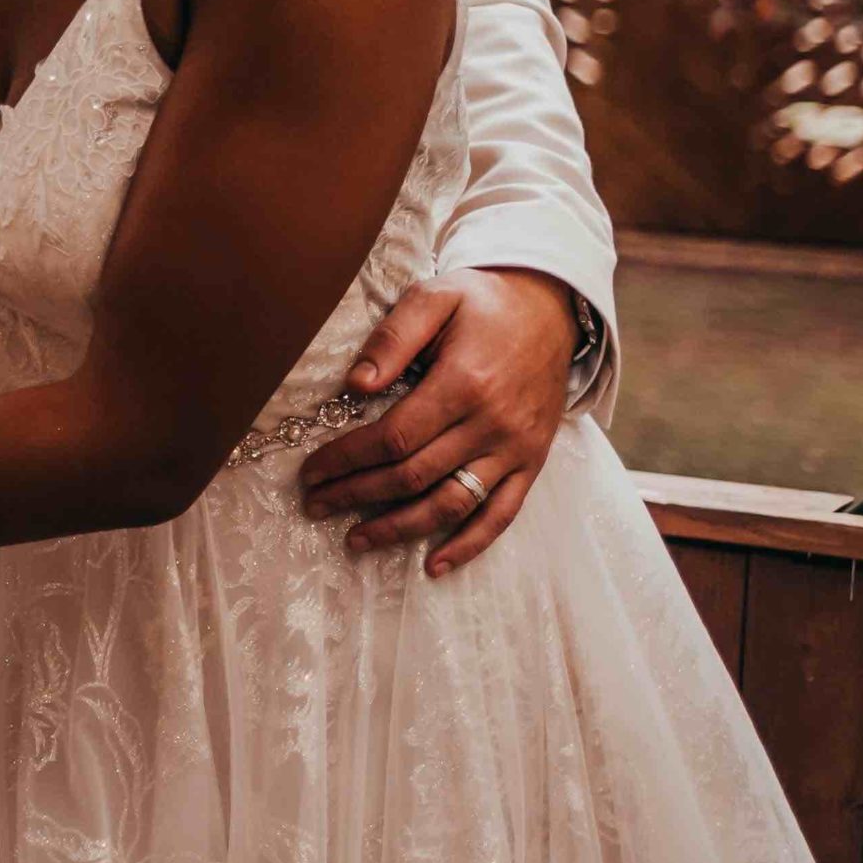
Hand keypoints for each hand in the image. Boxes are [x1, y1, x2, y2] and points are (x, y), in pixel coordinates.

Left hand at [298, 267, 581, 573]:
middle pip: (414, 475)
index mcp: (463, 383)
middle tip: (315, 505)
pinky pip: (501, 514)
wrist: (551, 308)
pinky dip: (468, 544)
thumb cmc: (484, 302)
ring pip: (451, 503)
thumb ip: (394, 337)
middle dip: (358, 495)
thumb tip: (354, 385)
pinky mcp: (531, 463)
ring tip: (356, 539)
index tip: (311, 471)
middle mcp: (492, 424)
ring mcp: (515, 449)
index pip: (393, 437)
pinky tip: (434, 564)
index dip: (347, 459)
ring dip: (400, 528)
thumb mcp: (435, 297)